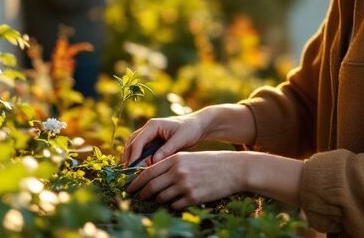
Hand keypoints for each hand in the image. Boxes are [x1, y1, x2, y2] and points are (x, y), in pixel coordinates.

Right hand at [122, 113, 207, 166]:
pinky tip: (140, 170)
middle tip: (128, 172)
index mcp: (153, 125)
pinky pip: (142, 150)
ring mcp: (149, 135)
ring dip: (131, 158)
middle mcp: (148, 129)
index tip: (132, 168)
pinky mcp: (152, 141)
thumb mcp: (180, 139)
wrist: (197, 126)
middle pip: (132, 143)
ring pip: (134, 147)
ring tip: (131, 172)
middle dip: (129, 157)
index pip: (138, 141)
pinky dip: (139, 159)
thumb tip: (154, 161)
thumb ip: (167, 150)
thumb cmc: (190, 130)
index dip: (134, 155)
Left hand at [125, 151, 247, 209]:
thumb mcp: (189, 157)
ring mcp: (185, 185)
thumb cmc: (210, 162)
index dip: (136, 182)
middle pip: (151, 186)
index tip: (129, 187)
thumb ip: (171, 164)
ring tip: (160, 198)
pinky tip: (178, 201)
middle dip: (143, 193)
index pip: (148, 172)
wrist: (234, 169)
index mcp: (175, 159)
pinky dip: (173, 205)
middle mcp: (178, 172)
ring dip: (159, 199)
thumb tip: (152, 176)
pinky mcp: (193, 197)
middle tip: (139, 197)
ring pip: (162, 197)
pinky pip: (175, 205)